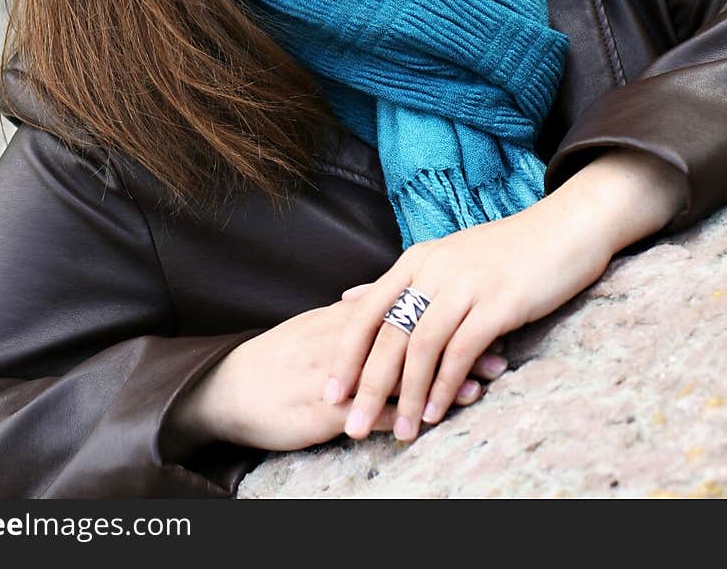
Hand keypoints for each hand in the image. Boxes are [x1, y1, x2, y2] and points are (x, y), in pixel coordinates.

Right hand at [173, 295, 509, 453]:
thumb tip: (383, 311)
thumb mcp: (311, 331)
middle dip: (455, 342)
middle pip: (409, 335)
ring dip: (442, 378)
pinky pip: (372, 410)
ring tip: (483, 383)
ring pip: (398, 371)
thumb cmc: (273, 362)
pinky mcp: (324, 408)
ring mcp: (334, 373)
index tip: (480, 312)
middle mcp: (341, 339)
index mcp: (339, 317)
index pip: (400, 308)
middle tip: (500, 346)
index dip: (442, 312)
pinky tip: (435, 418)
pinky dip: (407, 413)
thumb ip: (348, 320)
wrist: (226, 389)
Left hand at [323, 199, 612, 443]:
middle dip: (367, 385)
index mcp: (415, 260)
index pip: (366, 311)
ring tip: (400, 433)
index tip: (331, 392)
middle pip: (388, 334)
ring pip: (421, 347)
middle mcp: (433, 269)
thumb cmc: (505, 251)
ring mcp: (465, 284)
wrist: (563, 229)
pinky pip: (461, 350)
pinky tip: (436, 412)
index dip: (345, 354)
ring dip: (407, 396)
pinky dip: (444, 385)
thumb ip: (403, 282)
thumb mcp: (445, 258)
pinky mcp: (498, 302)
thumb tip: (354, 298)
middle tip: (352, 425)